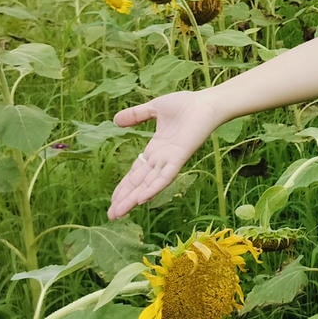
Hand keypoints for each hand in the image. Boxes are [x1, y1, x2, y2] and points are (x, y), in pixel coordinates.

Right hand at [107, 91, 225, 218]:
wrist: (206, 103)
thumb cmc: (186, 105)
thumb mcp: (153, 109)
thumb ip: (136, 115)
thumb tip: (115, 120)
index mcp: (155, 149)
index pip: (136, 173)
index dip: (124, 186)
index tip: (112, 200)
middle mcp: (162, 159)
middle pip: (139, 183)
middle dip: (125, 199)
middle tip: (111, 216)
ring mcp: (170, 160)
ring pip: (148, 184)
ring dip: (133, 199)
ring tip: (119, 214)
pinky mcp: (180, 158)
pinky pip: (165, 176)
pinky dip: (153, 188)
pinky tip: (141, 200)